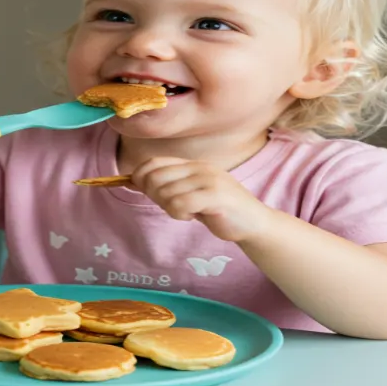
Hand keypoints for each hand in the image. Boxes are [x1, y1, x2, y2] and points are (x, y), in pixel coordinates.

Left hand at [131, 157, 275, 242]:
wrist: (254, 223)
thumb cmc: (219, 210)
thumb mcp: (192, 192)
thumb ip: (168, 185)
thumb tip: (133, 180)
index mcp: (192, 165)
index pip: (153, 162)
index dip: (140, 177)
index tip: (145, 193)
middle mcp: (199, 168)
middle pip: (155, 177)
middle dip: (154, 196)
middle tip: (172, 206)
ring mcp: (208, 180)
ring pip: (166, 193)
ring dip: (170, 209)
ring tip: (188, 212)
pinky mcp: (215, 196)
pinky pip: (179, 204)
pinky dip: (179, 214)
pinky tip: (193, 216)